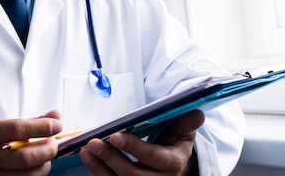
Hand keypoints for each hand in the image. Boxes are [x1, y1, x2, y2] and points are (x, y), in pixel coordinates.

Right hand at [0, 110, 62, 175]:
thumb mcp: (0, 126)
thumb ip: (29, 122)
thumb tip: (55, 116)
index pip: (17, 129)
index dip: (42, 127)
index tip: (56, 125)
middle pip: (24, 157)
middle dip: (47, 150)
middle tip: (54, 144)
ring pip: (27, 175)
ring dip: (44, 165)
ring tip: (45, 157)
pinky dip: (35, 175)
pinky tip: (36, 167)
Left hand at [79, 109, 204, 175]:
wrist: (177, 168)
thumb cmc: (175, 146)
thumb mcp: (183, 132)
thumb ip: (186, 122)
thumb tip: (197, 114)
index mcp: (174, 163)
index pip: (154, 158)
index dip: (134, 148)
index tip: (116, 136)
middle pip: (133, 174)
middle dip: (111, 158)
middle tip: (94, 143)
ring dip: (100, 168)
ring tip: (87, 151)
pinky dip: (99, 173)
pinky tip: (90, 160)